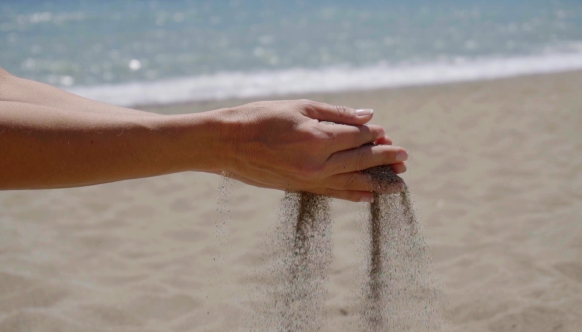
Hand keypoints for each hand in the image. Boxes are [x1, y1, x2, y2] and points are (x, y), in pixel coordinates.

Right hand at [216, 99, 406, 201]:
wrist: (226, 144)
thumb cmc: (260, 118)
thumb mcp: (299, 106)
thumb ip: (336, 113)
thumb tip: (368, 116)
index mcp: (318, 139)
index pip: (357, 137)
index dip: (374, 134)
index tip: (385, 132)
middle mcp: (317, 164)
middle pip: (360, 161)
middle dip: (385, 159)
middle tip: (404, 159)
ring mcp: (309, 180)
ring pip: (352, 182)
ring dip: (377, 181)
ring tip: (398, 183)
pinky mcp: (300, 188)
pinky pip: (333, 193)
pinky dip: (353, 194)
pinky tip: (369, 196)